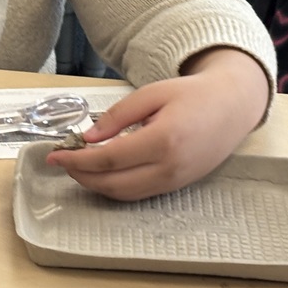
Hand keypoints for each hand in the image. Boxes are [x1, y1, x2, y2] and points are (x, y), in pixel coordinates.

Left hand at [47, 48, 269, 200]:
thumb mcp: (152, 93)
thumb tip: (88, 138)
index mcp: (163, 140)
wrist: (233, 107)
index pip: (109, 159)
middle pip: (114, 183)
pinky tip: (101, 172)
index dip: (77, 160)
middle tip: (60, 162)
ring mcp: (176, 181)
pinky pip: (140, 193)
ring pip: (125, 194)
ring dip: (96, 185)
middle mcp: (170, 168)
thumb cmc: (192, 95)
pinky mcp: (178, 186)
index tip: (54, 154)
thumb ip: (118, 116)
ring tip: (76, 166)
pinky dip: (115, 187)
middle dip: (81, 176)